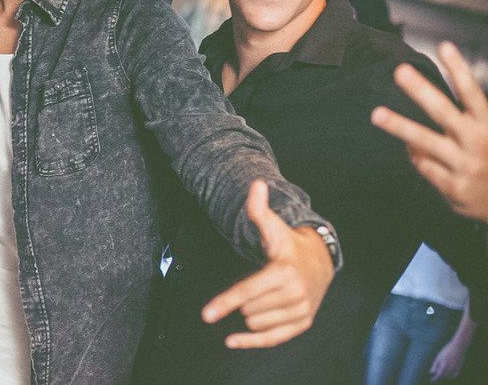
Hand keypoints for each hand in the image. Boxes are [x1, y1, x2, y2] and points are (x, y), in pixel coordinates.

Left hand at [201, 180, 333, 348]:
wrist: (320, 262)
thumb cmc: (288, 244)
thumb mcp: (274, 226)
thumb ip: (259, 209)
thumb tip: (256, 183)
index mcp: (283, 273)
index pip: (247, 291)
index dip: (225, 302)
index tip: (206, 315)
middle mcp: (294, 295)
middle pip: (248, 308)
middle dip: (243, 299)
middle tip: (255, 282)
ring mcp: (300, 312)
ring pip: (255, 322)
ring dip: (250, 312)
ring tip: (262, 294)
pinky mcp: (302, 325)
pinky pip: (272, 340)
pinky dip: (251, 343)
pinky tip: (232, 341)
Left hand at [371, 41, 487, 220]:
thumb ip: (474, 117)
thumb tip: (442, 90)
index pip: (473, 93)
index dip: (459, 70)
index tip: (444, 46)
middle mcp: (478, 143)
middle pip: (444, 112)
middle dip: (421, 90)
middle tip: (400, 71)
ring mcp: (465, 166)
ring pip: (425, 141)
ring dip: (399, 126)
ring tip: (377, 114)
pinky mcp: (453, 187)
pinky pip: (424, 166)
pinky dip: (416, 155)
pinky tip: (411, 149)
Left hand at [429, 338, 466, 381]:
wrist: (458, 347)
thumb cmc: (446, 351)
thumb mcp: (439, 356)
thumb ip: (435, 365)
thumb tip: (432, 372)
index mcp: (444, 363)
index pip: (439, 374)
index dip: (435, 378)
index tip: (432, 381)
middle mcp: (450, 367)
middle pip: (444, 375)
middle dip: (439, 376)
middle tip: (436, 376)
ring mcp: (456, 368)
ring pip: (449, 376)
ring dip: (445, 376)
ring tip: (441, 374)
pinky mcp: (460, 367)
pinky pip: (455, 375)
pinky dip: (451, 376)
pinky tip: (448, 375)